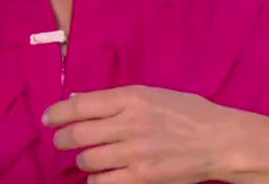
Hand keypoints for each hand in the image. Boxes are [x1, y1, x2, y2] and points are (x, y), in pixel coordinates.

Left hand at [43, 86, 268, 183]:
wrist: (220, 141)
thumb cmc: (188, 113)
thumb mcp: (151, 94)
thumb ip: (115, 99)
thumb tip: (78, 99)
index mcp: (132, 98)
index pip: (81, 105)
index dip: (58, 113)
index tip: (48, 119)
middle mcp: (131, 123)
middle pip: (79, 134)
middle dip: (63, 139)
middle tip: (61, 141)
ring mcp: (135, 152)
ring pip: (88, 160)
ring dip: (82, 160)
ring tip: (86, 159)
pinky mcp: (143, 177)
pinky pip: (104, 182)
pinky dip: (96, 180)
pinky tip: (101, 175)